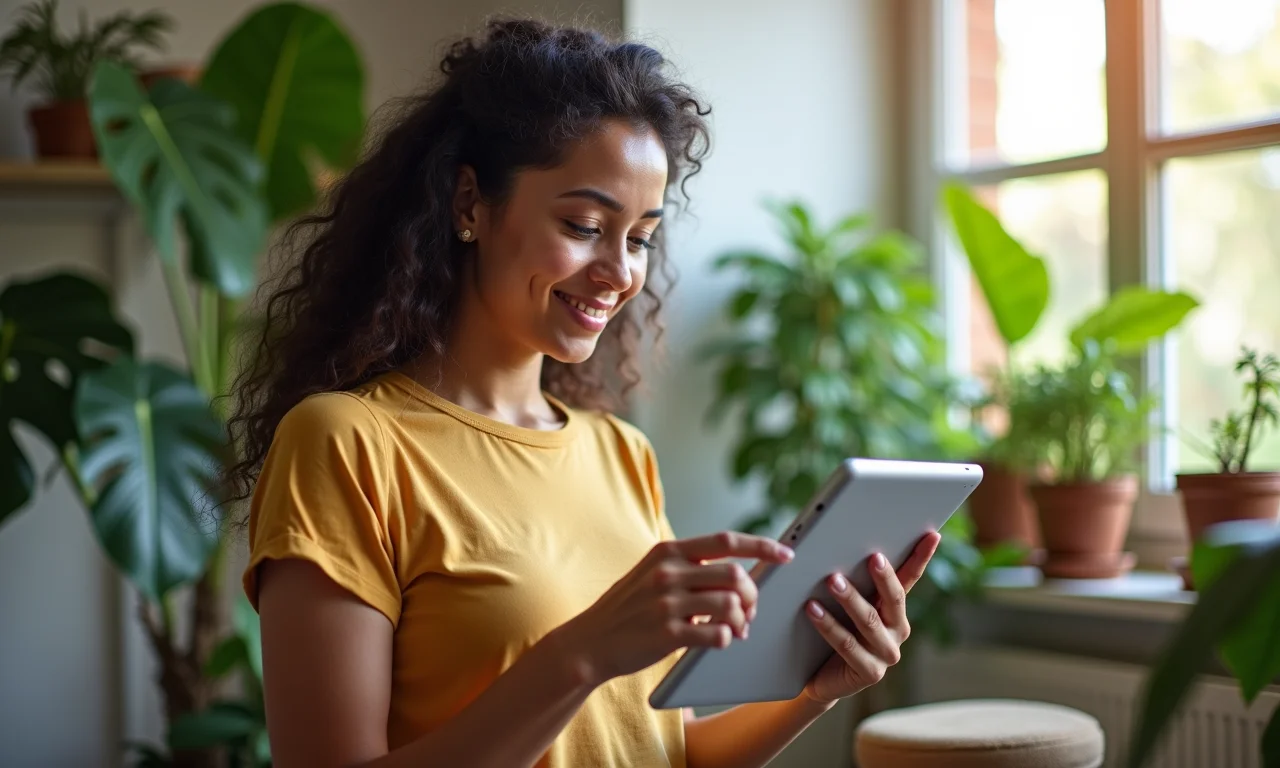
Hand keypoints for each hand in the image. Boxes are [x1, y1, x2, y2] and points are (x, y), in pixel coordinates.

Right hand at [558, 532, 794, 684]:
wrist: (590, 641)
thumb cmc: (628, 608)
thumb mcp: (652, 573)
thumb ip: (688, 566)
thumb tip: (739, 573)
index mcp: (668, 551)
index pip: (726, 541)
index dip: (762, 546)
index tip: (786, 554)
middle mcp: (668, 572)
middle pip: (736, 575)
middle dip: (753, 595)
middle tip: (750, 610)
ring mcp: (666, 602)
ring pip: (731, 605)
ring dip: (742, 620)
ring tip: (735, 629)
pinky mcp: (666, 633)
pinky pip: (717, 634)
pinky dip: (726, 639)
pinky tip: (718, 640)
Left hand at [801, 531, 941, 704]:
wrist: (820, 677)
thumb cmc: (834, 630)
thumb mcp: (846, 604)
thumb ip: (853, 580)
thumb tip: (843, 541)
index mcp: (895, 609)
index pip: (911, 578)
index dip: (922, 557)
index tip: (932, 534)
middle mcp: (897, 631)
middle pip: (894, 599)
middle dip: (884, 577)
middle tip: (872, 556)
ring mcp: (886, 654)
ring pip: (869, 621)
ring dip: (850, 599)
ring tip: (832, 580)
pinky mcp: (870, 672)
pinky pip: (847, 645)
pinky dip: (829, 625)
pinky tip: (812, 608)